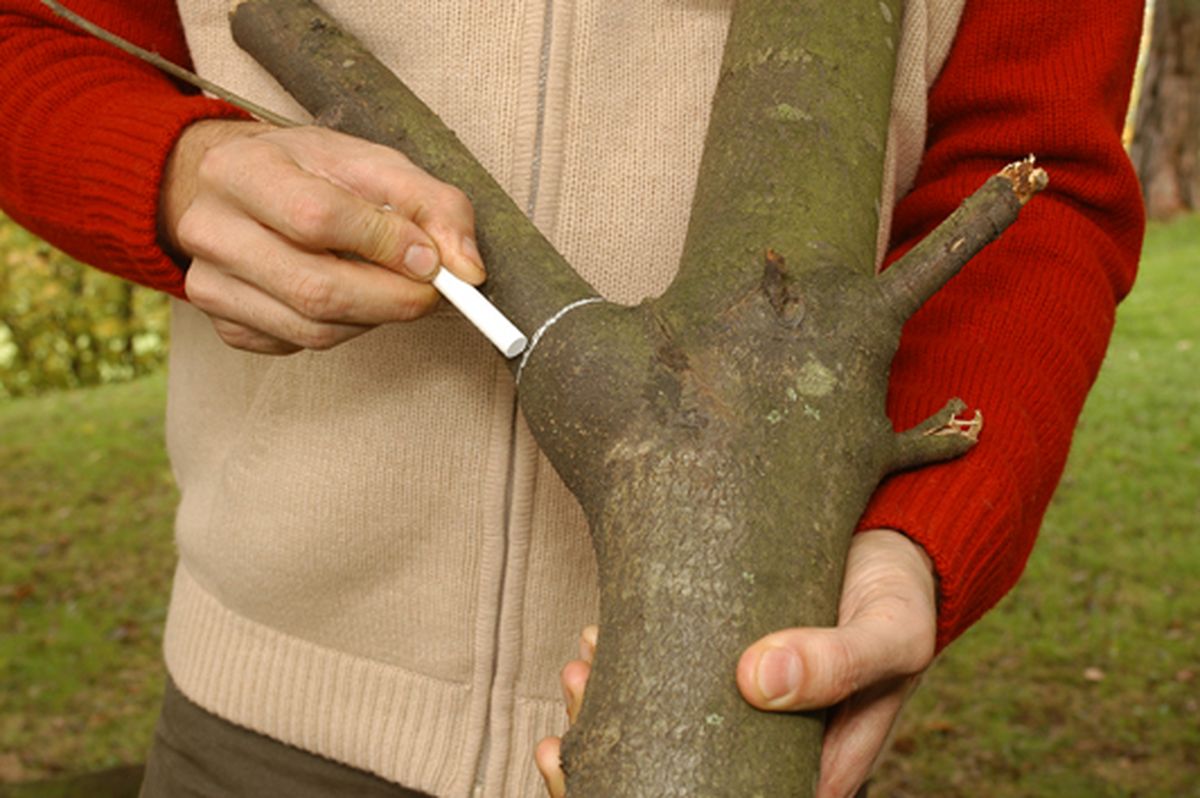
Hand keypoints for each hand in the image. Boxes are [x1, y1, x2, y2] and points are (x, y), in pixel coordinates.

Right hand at [159, 120, 484, 353]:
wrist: (240, 187)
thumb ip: (433, 205)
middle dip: (391, 299)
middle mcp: (209, 228)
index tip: (431, 261)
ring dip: (372, 318)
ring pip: (313, 329)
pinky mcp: (224, 324)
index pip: (317, 218)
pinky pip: (300, 345)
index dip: (385, 246)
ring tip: (390, 289)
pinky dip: (343, 329)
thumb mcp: (374, 164)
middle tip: (430, 293)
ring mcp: (209, 283)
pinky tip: (348, 297)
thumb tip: (467, 270)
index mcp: (240, 168)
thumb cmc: (311, 172)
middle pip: (315, 288)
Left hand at [535, 529, 936, 797]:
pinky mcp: (729, 656)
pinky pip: (673, 672)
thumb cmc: (901, 598)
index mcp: (816, 764)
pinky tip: (596, 640)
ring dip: (612, 703)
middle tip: (576, 698)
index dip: (656, 794)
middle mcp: (774, 742)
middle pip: (685, 769)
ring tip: (578, 669)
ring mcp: (749, 699)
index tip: (597, 763)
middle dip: (619, 749)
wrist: (902, 542)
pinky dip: (628, 661)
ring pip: (669, 724)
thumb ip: (841, 662)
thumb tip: (761, 682)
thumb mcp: (891, 633)